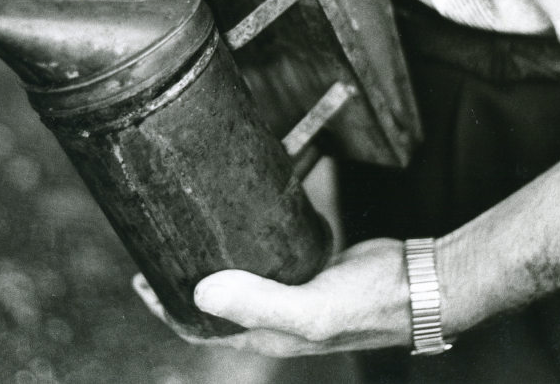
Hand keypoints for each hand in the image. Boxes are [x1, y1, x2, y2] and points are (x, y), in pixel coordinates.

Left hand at [132, 238, 412, 357]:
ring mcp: (289, 295)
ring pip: (237, 281)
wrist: (419, 283)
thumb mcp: (310, 308)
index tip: (141, 277)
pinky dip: (242, 248)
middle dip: (180, 283)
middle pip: (213, 306)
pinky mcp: (306, 270)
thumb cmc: (369, 303)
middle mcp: (272, 320)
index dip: (164, 309)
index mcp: (265, 336)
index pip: (199, 330)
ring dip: (210, 263)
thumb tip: (198, 294)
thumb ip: (258, 302)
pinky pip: (264, 261)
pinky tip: (236, 223)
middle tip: (158, 244)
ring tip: (189, 231)